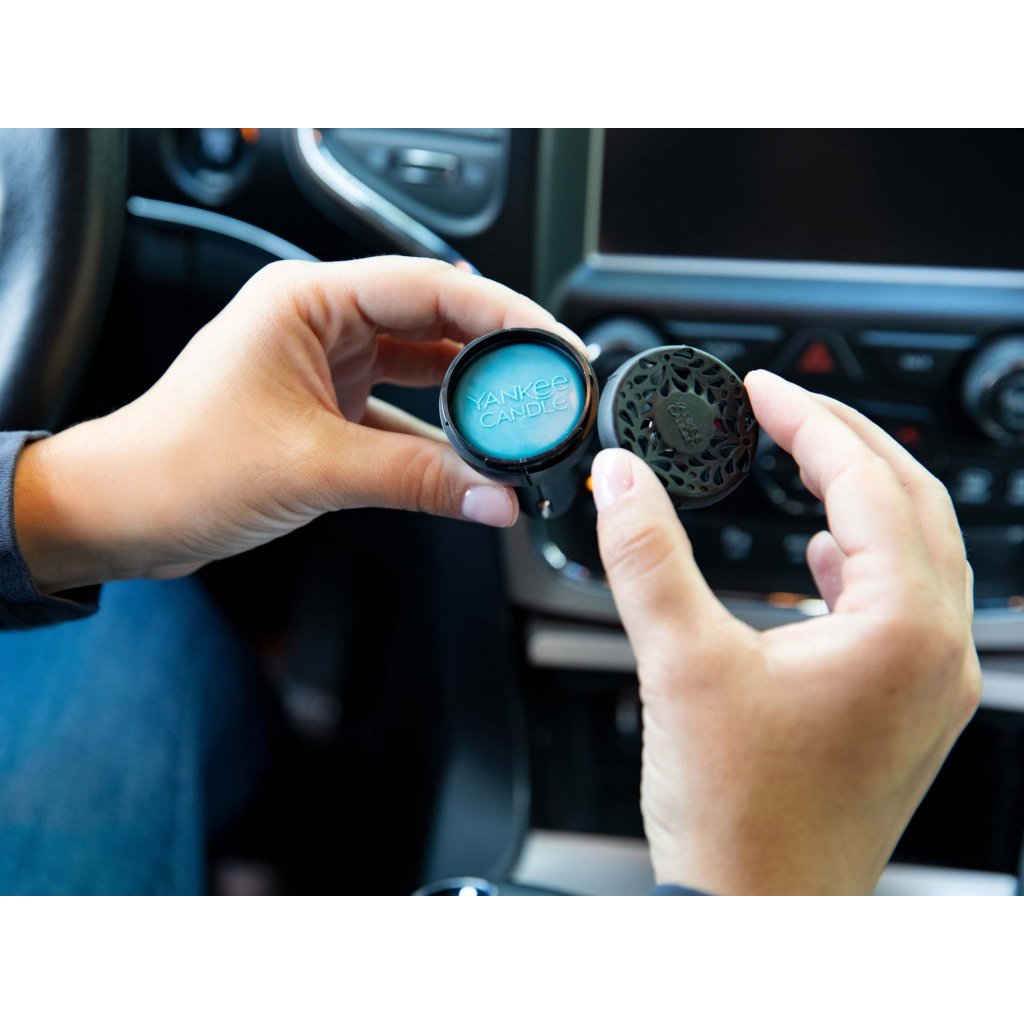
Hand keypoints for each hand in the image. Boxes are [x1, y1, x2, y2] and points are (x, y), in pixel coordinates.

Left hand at [15, 256, 573, 592]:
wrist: (123, 513)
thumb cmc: (180, 465)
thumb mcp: (314, 467)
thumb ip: (417, 479)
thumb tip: (494, 495)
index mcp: (307, 299)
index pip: (429, 286)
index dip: (502, 313)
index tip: (552, 344)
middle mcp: (320, 322)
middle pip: (434, 324)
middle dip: (495, 357)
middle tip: (548, 388)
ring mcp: (325, 366)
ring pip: (421, 370)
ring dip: (469, 400)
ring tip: (520, 423)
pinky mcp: (327, 409)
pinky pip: (402, 413)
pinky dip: (438, 438)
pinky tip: (472, 460)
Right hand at [591, 370, 980, 894]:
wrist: (757, 913)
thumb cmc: (739, 817)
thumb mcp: (678, 663)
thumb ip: (647, 554)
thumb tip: (623, 479)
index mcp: (903, 629)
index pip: (867, 483)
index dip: (810, 421)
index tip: (763, 390)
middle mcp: (937, 652)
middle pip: (912, 503)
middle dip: (847, 442)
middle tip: (786, 407)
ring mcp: (929, 684)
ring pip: (917, 550)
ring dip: (862, 494)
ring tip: (806, 459)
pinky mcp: (905, 709)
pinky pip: (903, 602)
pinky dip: (863, 558)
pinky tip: (821, 557)